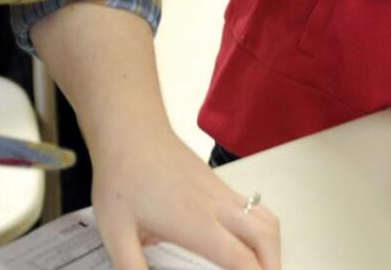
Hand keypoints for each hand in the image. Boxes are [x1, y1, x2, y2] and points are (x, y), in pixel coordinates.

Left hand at [91, 125, 279, 269]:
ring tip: (266, 266)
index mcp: (195, 223)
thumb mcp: (116, 233)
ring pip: (267, 219)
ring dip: (273, 246)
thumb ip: (132, 267)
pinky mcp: (220, 184)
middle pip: (266, 238)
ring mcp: (222, 193)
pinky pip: (256, 207)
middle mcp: (216, 207)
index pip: (240, 259)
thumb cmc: (124, 177)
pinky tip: (248, 241)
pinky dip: (263, 229)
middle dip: (274, 266)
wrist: (132, 134)